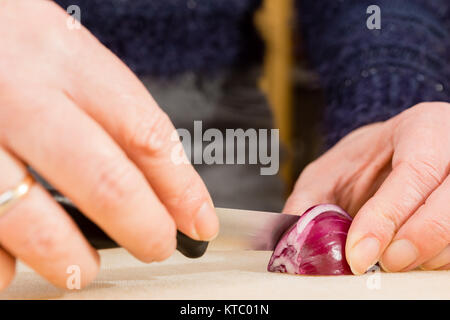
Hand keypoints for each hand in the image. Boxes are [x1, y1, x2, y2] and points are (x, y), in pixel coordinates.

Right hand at [0, 0, 217, 289]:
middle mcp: (18, 94)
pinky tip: (18, 257)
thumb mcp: (67, 57)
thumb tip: (160, 189)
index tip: (200, 221)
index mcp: (64, 59)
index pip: (145, 132)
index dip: (182, 189)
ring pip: (32, 220)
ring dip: (71, 259)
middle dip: (143, 229)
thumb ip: (112, 115)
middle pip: (104, 181)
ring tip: (83, 266)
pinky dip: (5, 261)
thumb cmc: (13, 49)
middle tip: (156, 247)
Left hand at [284, 102, 449, 273]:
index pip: (415, 171)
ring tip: (392, 261)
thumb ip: (308, 200)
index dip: (387, 216)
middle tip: (381, 264)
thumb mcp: (329, 171)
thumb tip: (287, 237)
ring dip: (427, 256)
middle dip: (414, 241)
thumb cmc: (365, 162)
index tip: (358, 253)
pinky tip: (411, 260)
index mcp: (422, 129)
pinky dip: (436, 259)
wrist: (395, 155)